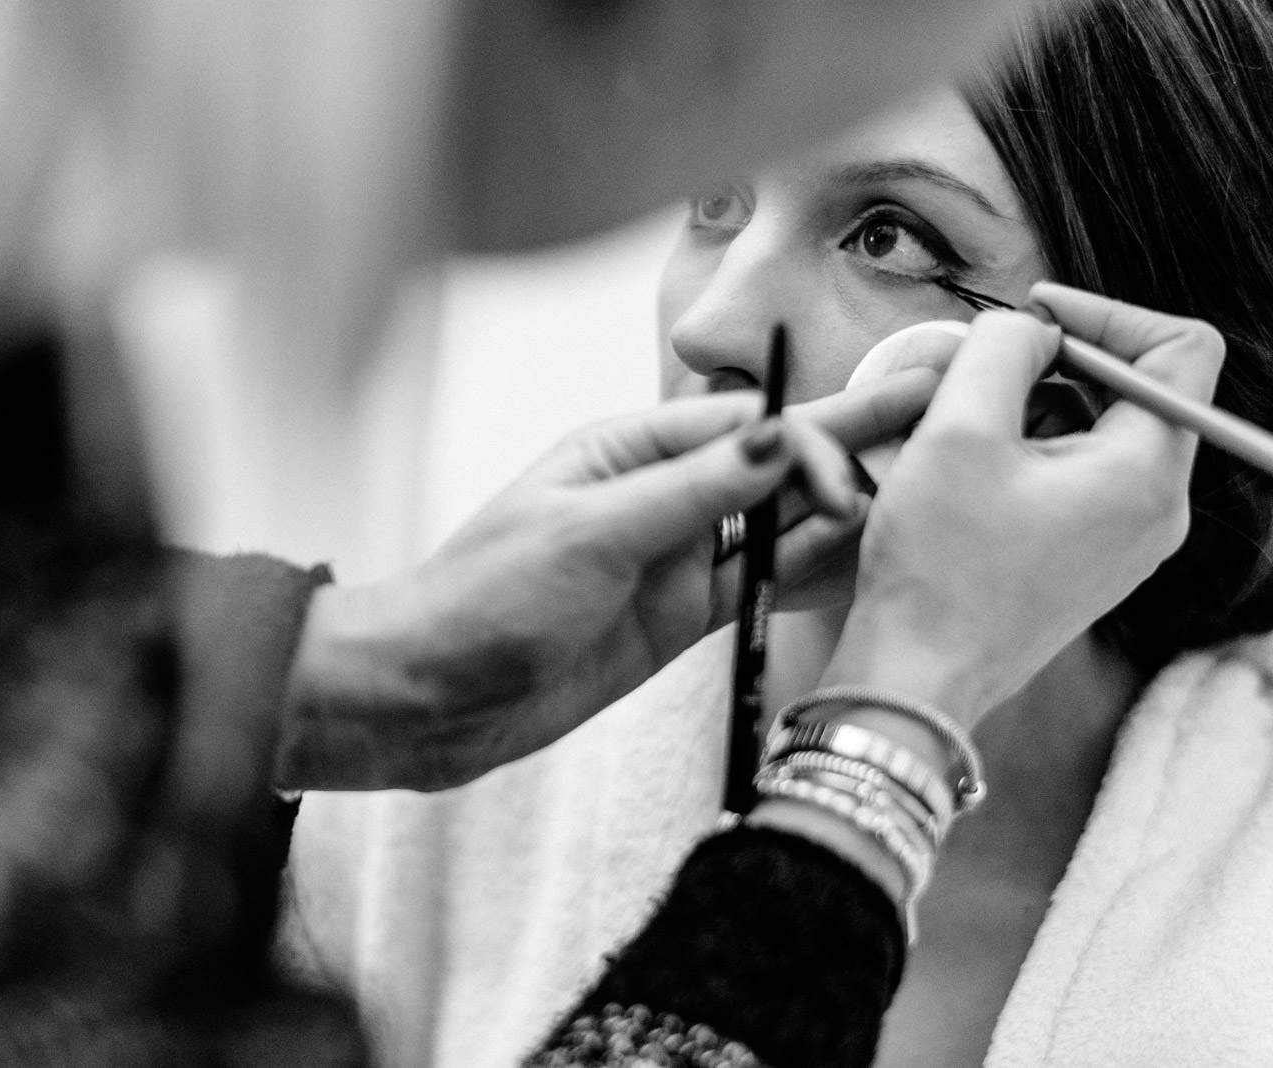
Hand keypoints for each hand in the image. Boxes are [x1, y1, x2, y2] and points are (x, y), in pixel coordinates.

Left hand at [277, 372, 936, 790]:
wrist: (432, 695)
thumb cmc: (485, 598)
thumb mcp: (591, 534)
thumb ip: (691, 492)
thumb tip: (777, 437)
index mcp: (626, 450)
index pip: (742, 428)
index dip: (812, 438)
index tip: (867, 463)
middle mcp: (658, 496)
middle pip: (770, 469)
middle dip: (846, 454)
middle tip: (936, 430)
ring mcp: (673, 558)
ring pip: (775, 527)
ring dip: (839, 513)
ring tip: (924, 491)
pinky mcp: (677, 617)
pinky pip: (758, 586)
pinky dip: (809, 573)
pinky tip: (865, 556)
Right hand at [821, 282, 1225, 725]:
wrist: (917, 676)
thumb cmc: (937, 568)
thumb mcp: (958, 430)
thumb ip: (1001, 349)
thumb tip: (1027, 331)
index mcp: (1146, 474)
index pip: (1180, 349)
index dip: (1106, 313)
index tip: (1032, 318)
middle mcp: (1156, 511)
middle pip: (1136, 392)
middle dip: (1055, 369)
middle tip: (978, 378)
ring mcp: (1127, 544)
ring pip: (1099, 437)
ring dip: (1031, 415)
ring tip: (961, 439)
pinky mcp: (1090, 564)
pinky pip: (1076, 482)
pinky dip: (1027, 460)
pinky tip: (968, 481)